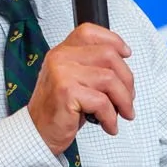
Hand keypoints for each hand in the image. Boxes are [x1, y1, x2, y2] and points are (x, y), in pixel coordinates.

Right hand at [27, 24, 135, 153]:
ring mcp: (62, 73)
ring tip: (123, 114)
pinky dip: (111, 117)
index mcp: (62, 52)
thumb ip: (92, 68)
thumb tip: (124, 70)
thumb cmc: (58, 110)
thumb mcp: (73, 82)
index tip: (126, 54)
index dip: (113, 40)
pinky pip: (102, 102)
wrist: (37, 133)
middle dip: (127, 80)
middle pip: (109, 55)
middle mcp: (60, 58)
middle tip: (128, 98)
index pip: (90, 33)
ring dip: (123, 101)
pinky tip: (108, 125)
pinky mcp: (66, 92)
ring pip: (110, 79)